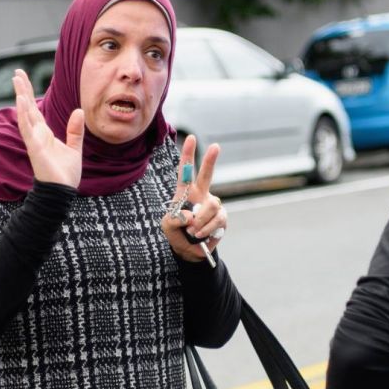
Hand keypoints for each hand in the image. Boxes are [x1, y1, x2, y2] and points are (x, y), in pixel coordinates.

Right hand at [14, 69, 83, 188]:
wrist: (63, 192)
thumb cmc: (65, 174)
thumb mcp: (75, 148)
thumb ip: (75, 130)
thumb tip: (79, 111)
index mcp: (44, 134)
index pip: (34, 109)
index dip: (29, 93)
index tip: (23, 78)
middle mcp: (37, 134)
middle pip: (27, 107)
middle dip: (22, 89)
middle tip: (17, 72)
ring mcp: (34, 140)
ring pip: (25, 114)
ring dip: (21, 96)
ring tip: (16, 80)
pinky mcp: (35, 147)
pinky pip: (27, 128)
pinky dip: (23, 114)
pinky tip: (21, 101)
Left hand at [162, 134, 226, 261]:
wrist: (189, 250)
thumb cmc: (177, 233)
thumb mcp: (167, 225)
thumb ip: (175, 218)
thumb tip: (191, 215)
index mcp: (185, 192)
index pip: (186, 171)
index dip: (188, 155)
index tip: (191, 138)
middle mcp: (201, 195)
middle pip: (207, 175)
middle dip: (211, 160)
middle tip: (216, 146)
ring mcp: (213, 205)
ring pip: (211, 205)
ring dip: (200, 221)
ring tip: (192, 231)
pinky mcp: (222, 218)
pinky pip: (217, 220)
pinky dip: (206, 229)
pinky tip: (200, 235)